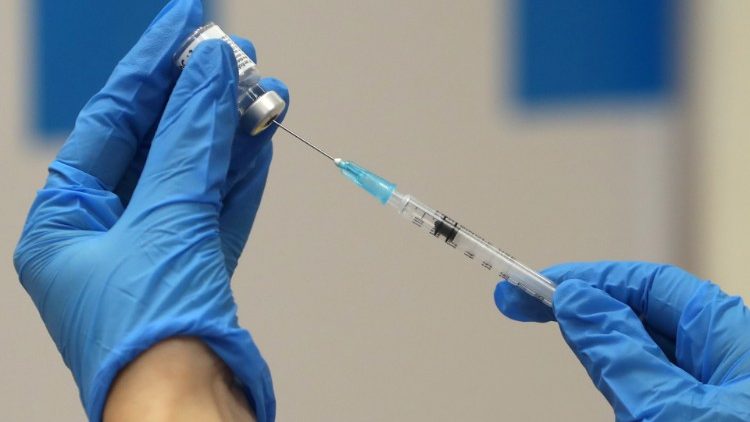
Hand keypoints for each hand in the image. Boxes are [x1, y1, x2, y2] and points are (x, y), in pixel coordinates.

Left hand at [13, 0, 287, 419]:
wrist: (190, 408)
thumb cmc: (150, 335)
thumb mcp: (166, 217)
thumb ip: (190, 139)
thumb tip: (207, 71)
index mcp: (66, 223)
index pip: (110, 122)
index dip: (150, 67)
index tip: (185, 26)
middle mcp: (106, 235)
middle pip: (156, 145)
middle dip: (197, 99)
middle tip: (233, 56)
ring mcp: (155, 253)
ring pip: (195, 175)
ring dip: (230, 132)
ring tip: (262, 89)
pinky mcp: (196, 271)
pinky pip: (219, 207)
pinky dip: (242, 172)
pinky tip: (260, 137)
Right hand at [495, 262, 749, 420]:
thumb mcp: (673, 412)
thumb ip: (620, 353)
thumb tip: (576, 300)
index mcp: (729, 335)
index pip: (647, 284)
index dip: (589, 278)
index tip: (535, 286)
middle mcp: (724, 356)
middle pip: (641, 315)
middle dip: (585, 314)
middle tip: (519, 308)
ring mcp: (713, 393)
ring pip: (644, 359)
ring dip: (609, 365)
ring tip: (616, 399)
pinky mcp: (699, 414)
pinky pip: (654, 394)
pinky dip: (628, 397)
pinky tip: (631, 411)